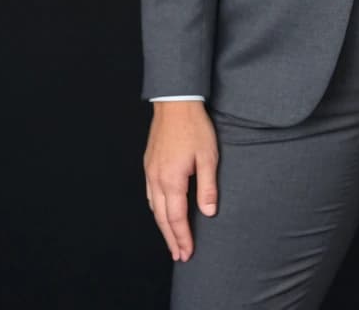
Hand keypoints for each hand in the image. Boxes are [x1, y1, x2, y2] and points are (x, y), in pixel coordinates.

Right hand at [143, 101, 218, 261]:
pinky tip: (161, 212)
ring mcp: (150, 171)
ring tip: (172, 240)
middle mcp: (156, 179)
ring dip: (163, 226)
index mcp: (171, 180)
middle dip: (171, 238)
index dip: (182, 237)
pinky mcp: (149, 164)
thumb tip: (209, 213)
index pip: (176, 218)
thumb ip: (208, 187)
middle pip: (162, 218)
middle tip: (179, 256)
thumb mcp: (208, 156)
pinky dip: (156, 209)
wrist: (175, 102)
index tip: (188, 253)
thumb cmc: (194, 127)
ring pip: (154, 207)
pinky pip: (150, 194)